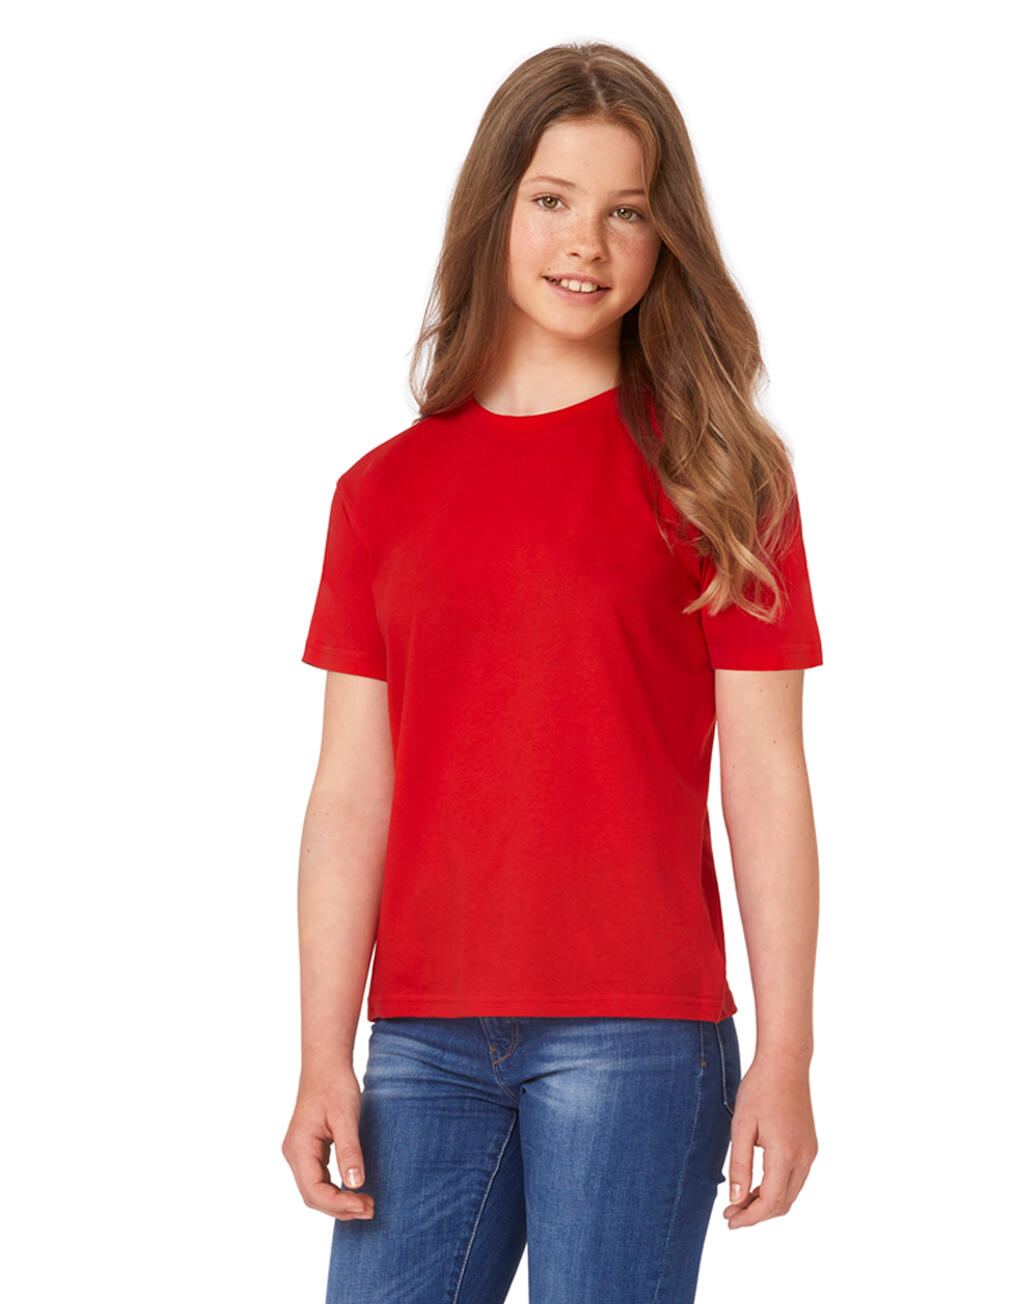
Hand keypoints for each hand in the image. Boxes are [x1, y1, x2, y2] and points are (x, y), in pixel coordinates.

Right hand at [282, 1063, 375, 1219]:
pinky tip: (353, 1191)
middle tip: (370, 1209)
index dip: (338, 1204)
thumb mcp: (346, 1117)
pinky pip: (318, 1179)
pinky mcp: (308, 1150)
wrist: (326, 1064)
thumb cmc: (335, 1085)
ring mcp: (299, 1152)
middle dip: (340, 1207)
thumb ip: (349, 1151)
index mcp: (299, 1147)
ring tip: (366, 1205)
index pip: (314, 1190)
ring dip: (338, 1202)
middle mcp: (294, 1153)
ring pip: (314, 1190)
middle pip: (312, 1195)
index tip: (364, 1205)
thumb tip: (355, 1184)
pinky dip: (334, 1190)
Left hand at [722, 1053, 817, 1228]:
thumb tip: (737, 1199)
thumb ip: (739, 1165)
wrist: (785, 1063)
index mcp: (786, 1153)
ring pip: (791, 1193)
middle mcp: (803, 1157)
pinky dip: (777, 1188)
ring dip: (767, 1203)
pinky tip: (757, 1184)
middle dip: (757, 1214)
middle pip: (783, 1203)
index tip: (730, 1221)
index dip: (750, 1217)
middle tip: (730, 1213)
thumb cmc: (759, 1090)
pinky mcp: (810, 1146)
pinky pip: (795, 1179)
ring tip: (740, 1201)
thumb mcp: (741, 1126)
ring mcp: (810, 1152)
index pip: (771, 1202)